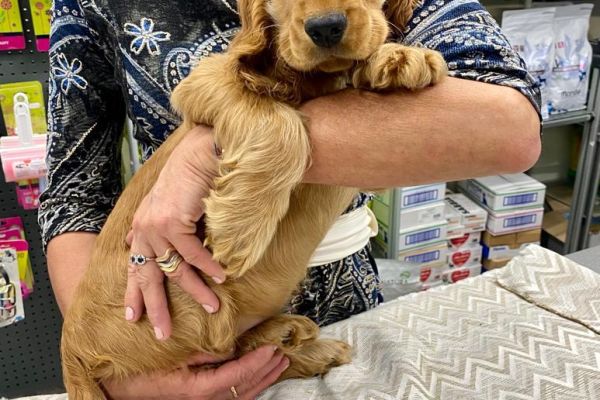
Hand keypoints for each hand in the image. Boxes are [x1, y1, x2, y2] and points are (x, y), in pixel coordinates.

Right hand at [104, 345, 288, 398]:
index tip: (271, 348)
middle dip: (266, 371)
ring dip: (262, 379)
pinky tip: (257, 378)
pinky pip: (232, 396)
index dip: (256, 362)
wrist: (118, 387)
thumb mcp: (171, 355)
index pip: (236, 376)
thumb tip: (230, 346)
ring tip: (279, 365)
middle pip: (244, 387)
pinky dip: (249, 386)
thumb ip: (202, 352)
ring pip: (242, 395)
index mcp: (198, 389)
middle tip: (282, 354)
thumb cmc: (140, 370)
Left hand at [125, 125, 225, 339]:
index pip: (135, 266)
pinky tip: (221, 277)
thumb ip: (160, 226)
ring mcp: (155, 225)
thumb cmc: (192, 175)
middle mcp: (144, 228)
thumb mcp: (170, 204)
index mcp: (142, 226)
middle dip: (155, 308)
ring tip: (211, 307)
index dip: (134, 293)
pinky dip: (208, 267)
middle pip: (147, 276)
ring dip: (195, 290)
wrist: (202, 151)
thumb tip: (145, 243)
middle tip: (161, 334)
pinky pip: (193, 253)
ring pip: (174, 269)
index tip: (133, 317)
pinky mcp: (172, 220)